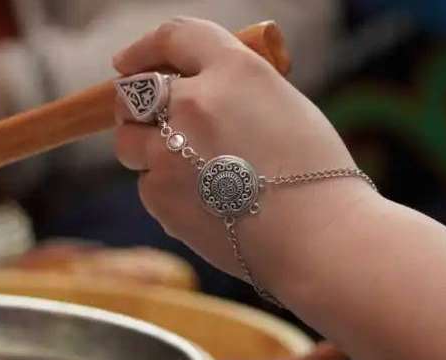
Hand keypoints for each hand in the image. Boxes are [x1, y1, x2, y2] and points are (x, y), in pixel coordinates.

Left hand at [112, 18, 376, 283]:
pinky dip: (168, 192)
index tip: (128, 60)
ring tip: (188, 170)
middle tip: (149, 120)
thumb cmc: (316, 176)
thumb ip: (235, 93)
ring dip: (146, 150)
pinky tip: (206, 206)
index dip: (145, 48)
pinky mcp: (158, 194)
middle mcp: (194, 102)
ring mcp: (168, 150)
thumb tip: (195, 96)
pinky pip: (148, 185)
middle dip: (135, 106)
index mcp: (234, 70)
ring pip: (129, 142)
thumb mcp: (284, 106)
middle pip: (133, 92)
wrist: (317, 237)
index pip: (175, 36)